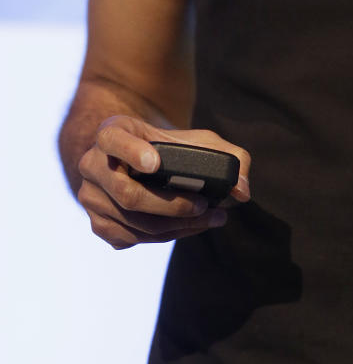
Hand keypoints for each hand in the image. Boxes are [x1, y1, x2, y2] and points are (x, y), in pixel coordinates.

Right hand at [77, 114, 250, 249]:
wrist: (142, 160)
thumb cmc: (171, 147)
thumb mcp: (198, 140)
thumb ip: (227, 156)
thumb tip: (242, 191)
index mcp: (111, 133)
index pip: (113, 139)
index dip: (132, 152)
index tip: (156, 163)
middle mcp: (92, 165)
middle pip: (127, 193)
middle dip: (171, 205)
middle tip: (205, 205)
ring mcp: (90, 198)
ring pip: (132, 222)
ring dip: (174, 226)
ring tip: (211, 218)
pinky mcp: (98, 224)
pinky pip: (132, 238)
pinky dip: (165, 236)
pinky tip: (190, 227)